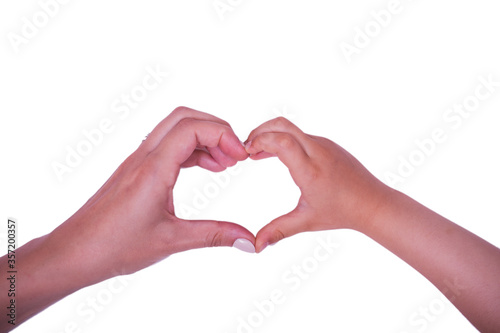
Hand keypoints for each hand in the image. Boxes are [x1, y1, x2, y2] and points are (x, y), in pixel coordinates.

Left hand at [56, 107, 255, 277]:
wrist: (74, 252)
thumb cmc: (114, 246)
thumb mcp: (171, 241)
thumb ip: (214, 235)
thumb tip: (248, 240)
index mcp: (153, 169)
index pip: (192, 128)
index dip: (223, 135)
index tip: (241, 158)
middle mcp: (144, 157)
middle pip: (184, 117)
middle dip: (216, 129)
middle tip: (236, 155)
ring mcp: (138, 161)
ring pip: (175, 128)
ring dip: (204, 138)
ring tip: (225, 164)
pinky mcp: (136, 170)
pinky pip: (167, 145)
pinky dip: (191, 149)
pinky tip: (205, 168)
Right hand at [245, 117, 392, 251]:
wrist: (373, 203)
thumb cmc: (342, 212)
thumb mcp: (307, 221)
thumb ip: (279, 230)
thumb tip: (256, 245)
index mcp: (311, 170)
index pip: (281, 141)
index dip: (259, 141)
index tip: (246, 153)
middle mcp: (318, 152)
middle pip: (283, 125)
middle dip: (260, 131)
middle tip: (246, 147)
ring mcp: (325, 145)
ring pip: (291, 128)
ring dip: (271, 135)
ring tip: (256, 153)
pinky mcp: (328, 144)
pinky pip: (301, 135)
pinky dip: (284, 139)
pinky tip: (276, 154)